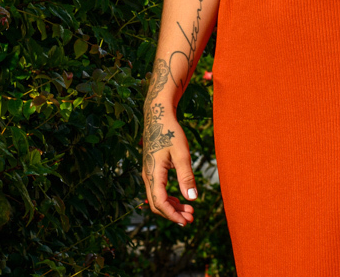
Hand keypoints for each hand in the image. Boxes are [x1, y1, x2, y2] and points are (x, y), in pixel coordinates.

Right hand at [142, 103, 197, 225]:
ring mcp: (148, 173)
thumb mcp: (182, 154)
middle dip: (173, 214)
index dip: (172, 215)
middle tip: (191, 218)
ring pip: (157, 197)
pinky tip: (181, 198)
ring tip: (189, 210)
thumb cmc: (170, 132)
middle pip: (157, 203)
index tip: (186, 222)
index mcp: (153, 173)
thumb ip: (186, 177)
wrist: (158, 116)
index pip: (160, 202)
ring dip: (172, 206)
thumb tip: (192, 199)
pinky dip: (169, 197)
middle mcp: (147, 175)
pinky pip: (158, 190)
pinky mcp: (152, 169)